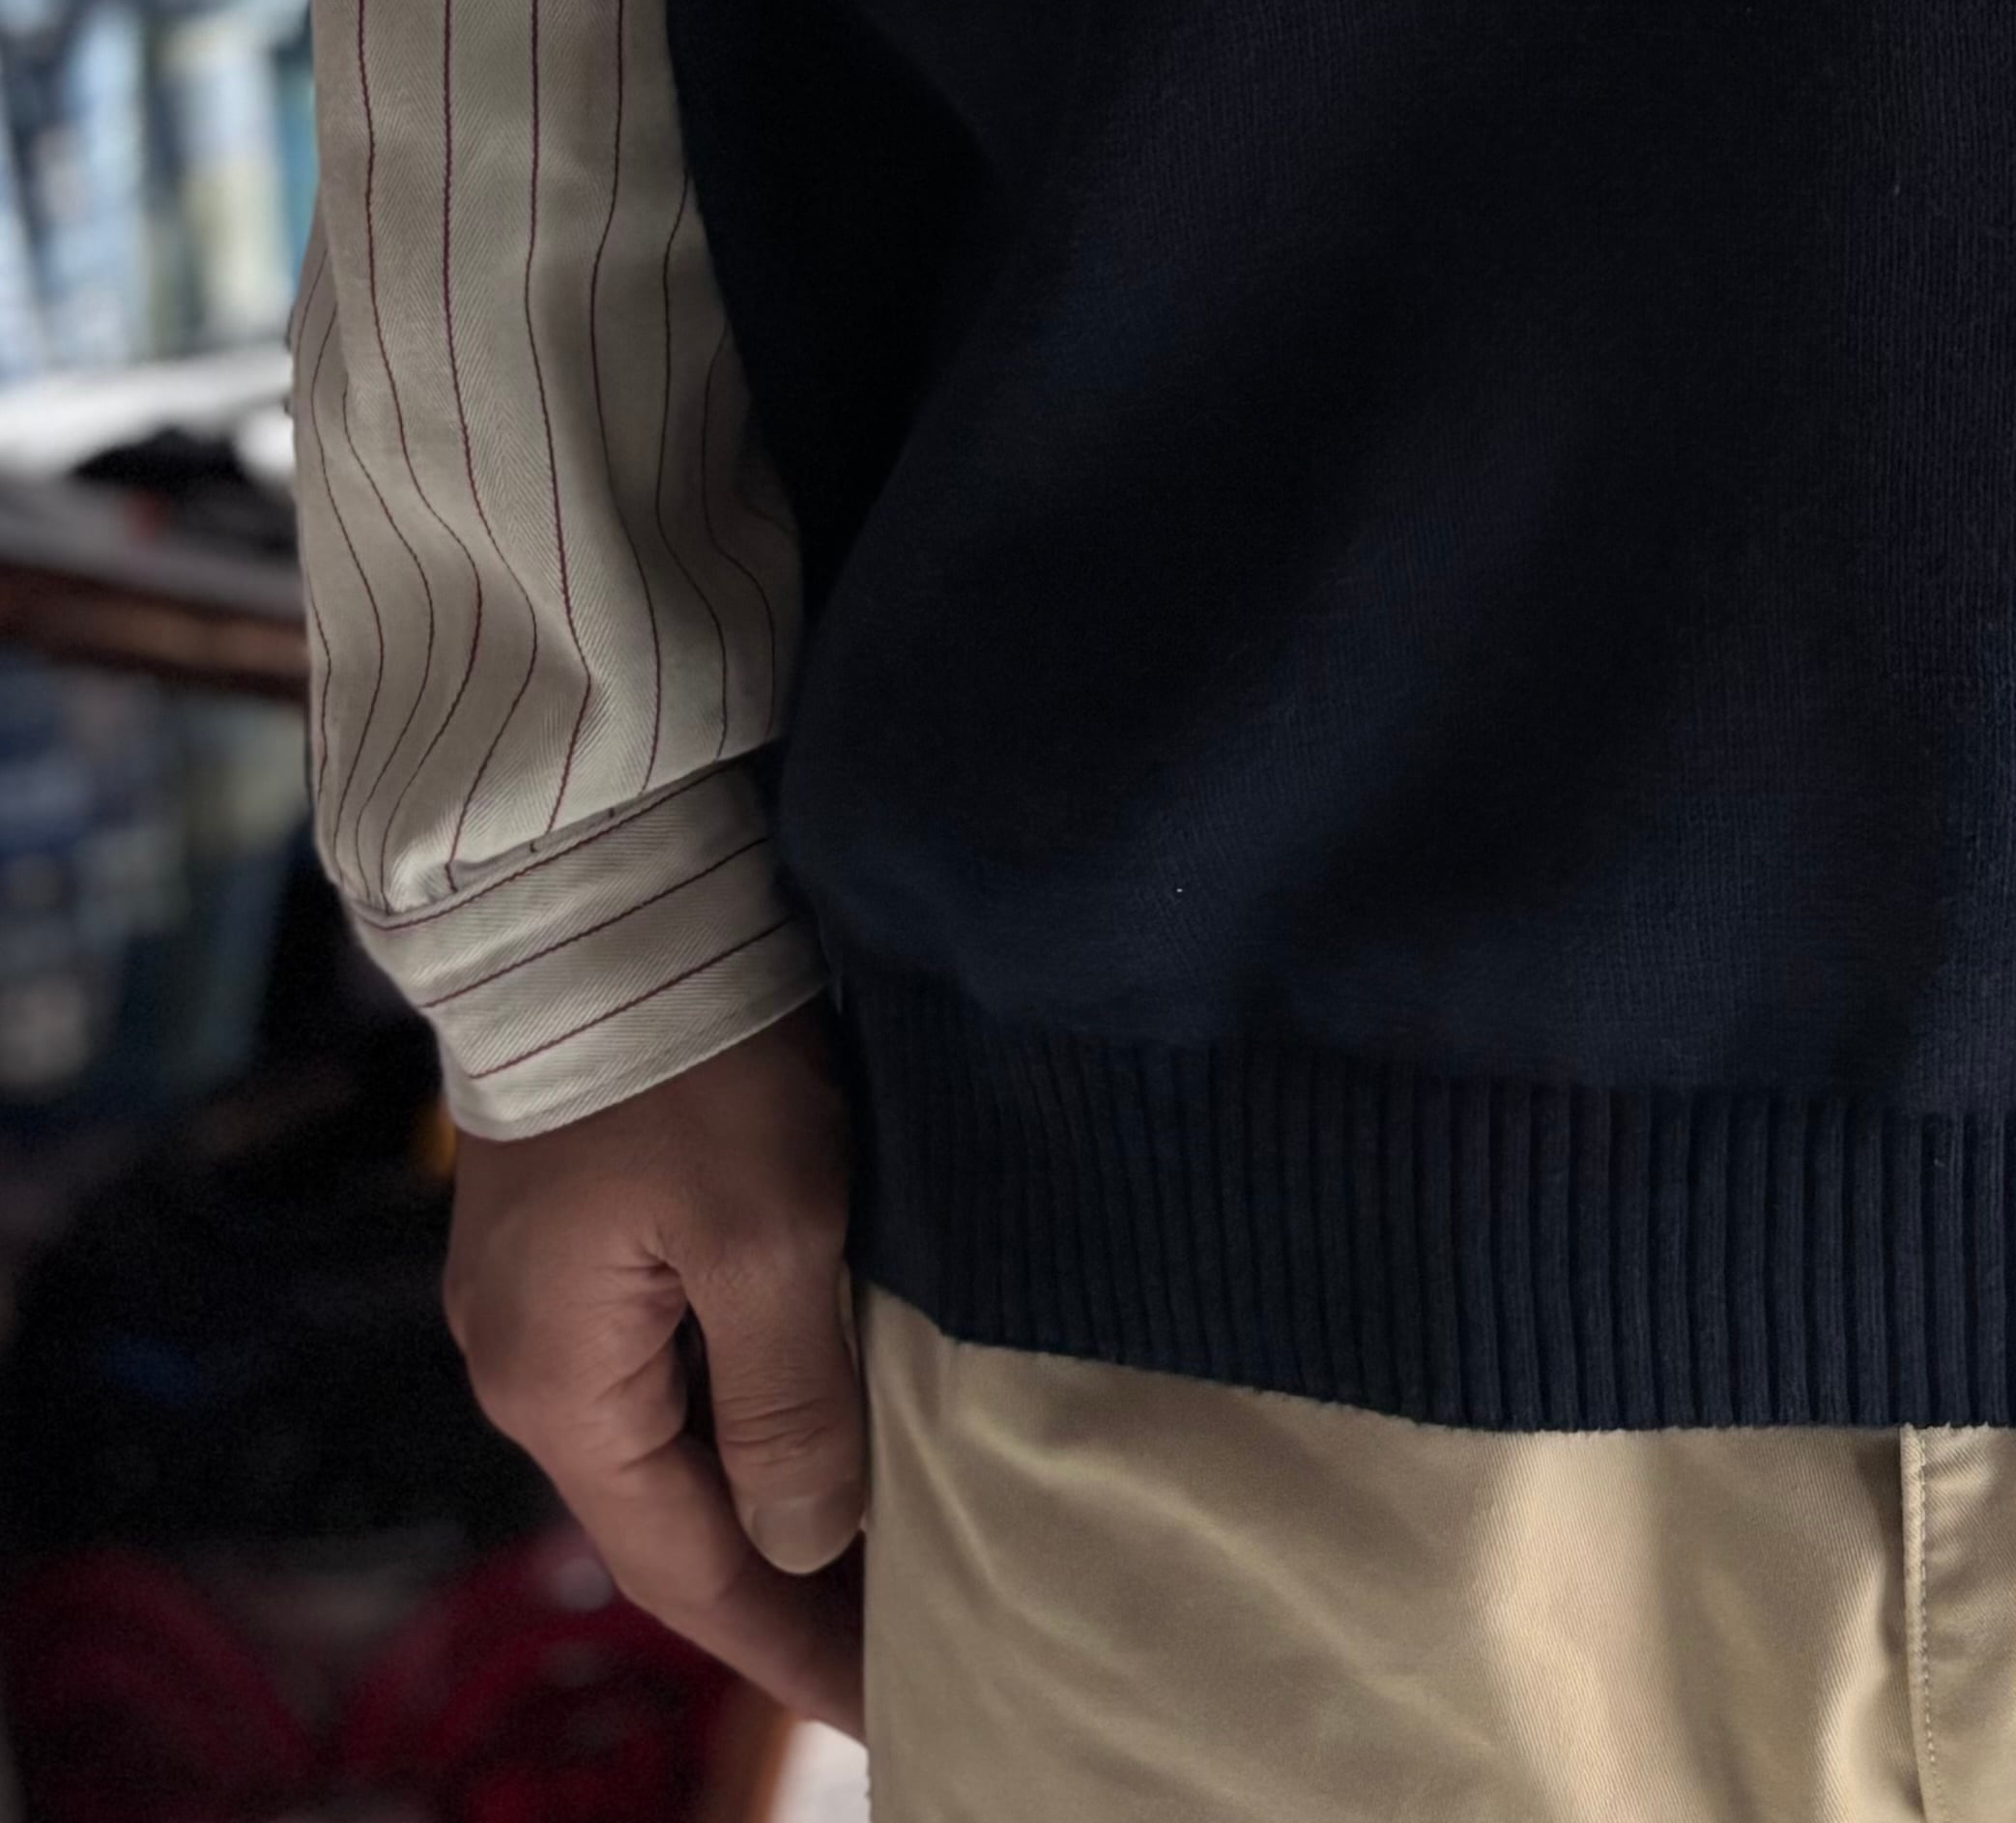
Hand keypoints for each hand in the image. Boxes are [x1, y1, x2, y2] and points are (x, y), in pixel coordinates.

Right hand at [443, 1000, 868, 1734]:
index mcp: (559, 1386)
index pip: (688, 1565)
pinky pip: (674, 1350)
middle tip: (910, 1631)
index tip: (890, 1702)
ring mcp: (549, 1285)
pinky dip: (752, 1397)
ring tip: (886, 1535)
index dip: (790, 1644)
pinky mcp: (584, 1215)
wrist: (596, 885)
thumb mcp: (766, 1230)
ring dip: (773, 1484)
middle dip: (789, 1577)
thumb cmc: (684, 1053)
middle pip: (676, 1509)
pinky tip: (823, 1406)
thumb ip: (787, 1396)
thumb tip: (806, 1534)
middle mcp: (531, 1355)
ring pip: (679, 1428)